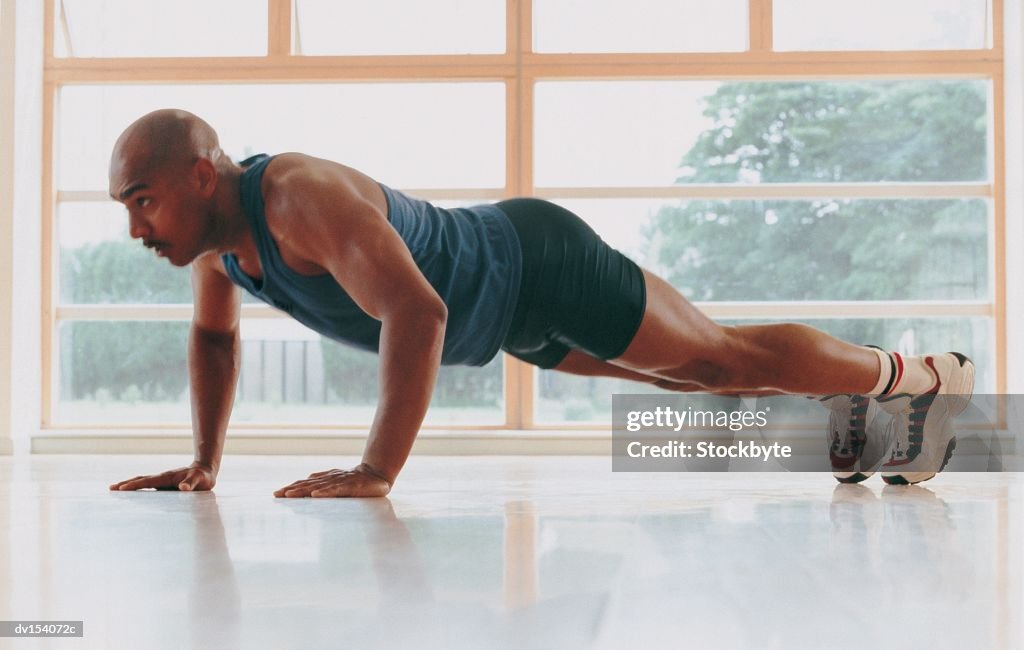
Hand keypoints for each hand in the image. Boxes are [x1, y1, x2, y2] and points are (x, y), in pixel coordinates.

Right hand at [109, 462, 216, 491]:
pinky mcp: (164, 486)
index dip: (135, 485)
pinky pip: (148, 487)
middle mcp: (162, 478)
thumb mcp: (200, 480)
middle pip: (141, 480)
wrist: (206, 470)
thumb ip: (192, 484)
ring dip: (129, 485)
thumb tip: (183, 489)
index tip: (122, 488)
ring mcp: (162, 482)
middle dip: (126, 484)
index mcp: (168, 477)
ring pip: (142, 482)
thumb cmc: (203, 476)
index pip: (148, 481)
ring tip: (115, 489)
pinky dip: (137, 489)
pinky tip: (131, 495)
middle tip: (111, 488)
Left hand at [274, 463, 391, 497]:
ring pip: (318, 486)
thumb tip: (308, 480)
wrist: (378, 474)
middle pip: (307, 484)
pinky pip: (335, 490)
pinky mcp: (350, 486)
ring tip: (289, 495)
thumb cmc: (358, 481)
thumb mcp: (339, 481)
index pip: (306, 483)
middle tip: (276, 494)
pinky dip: (324, 492)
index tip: (277, 494)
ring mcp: (340, 481)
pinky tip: (314, 495)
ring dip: (302, 490)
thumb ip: (325, 481)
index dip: (291, 488)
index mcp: (327, 479)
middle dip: (291, 489)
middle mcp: (330, 478)